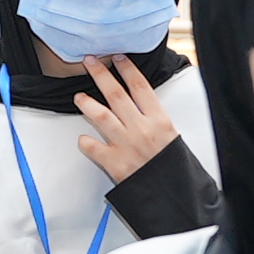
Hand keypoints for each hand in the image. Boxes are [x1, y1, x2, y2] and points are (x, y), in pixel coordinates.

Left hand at [71, 53, 181, 182]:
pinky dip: (85, 142)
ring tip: (78, 97)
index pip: (140, 86)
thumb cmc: (175, 168)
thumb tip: (142, 104)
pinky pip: (93, 148)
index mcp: (160, 120)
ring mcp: (127, 145)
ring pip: (101, 116)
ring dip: (87, 104)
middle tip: (90, 62)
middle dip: (101, 75)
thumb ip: (156, 120)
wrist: (175, 195)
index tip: (117, 57)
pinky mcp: (115, 163)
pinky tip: (83, 139)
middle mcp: (142, 128)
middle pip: (117, 94)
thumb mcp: (173, 137)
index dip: (127, 69)